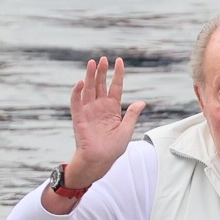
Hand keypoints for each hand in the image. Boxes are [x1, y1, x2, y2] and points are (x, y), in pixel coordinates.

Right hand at [65, 56, 146, 186]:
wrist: (100, 161)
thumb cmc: (113, 148)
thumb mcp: (126, 130)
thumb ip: (132, 115)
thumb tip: (142, 102)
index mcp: (112, 109)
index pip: (115, 87)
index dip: (117, 75)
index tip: (119, 61)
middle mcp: (100, 107)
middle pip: (101, 85)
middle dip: (102, 71)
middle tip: (103, 59)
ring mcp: (89, 111)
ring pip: (89, 89)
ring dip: (90, 76)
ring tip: (92, 63)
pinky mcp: (79, 117)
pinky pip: (76, 103)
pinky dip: (77, 92)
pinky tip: (81, 82)